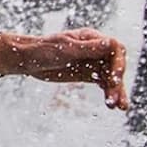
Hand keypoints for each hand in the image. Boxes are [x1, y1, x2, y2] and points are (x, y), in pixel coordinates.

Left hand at [0, 29, 129, 109]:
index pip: (115, 48)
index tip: (114, 78)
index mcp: (91, 38)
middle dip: (117, 83)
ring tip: (119, 108)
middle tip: (115, 100)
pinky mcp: (88, 74)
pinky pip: (103, 83)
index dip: (119, 63)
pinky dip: (109, 93)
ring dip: (116, 92)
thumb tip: (112, 42)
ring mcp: (92, 62)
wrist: (27, 60)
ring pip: (110, 77)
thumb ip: (88, 48)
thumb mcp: (65, 49)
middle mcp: (96, 49)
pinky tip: (113, 104)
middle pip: (115, 65)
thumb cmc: (42, 50)